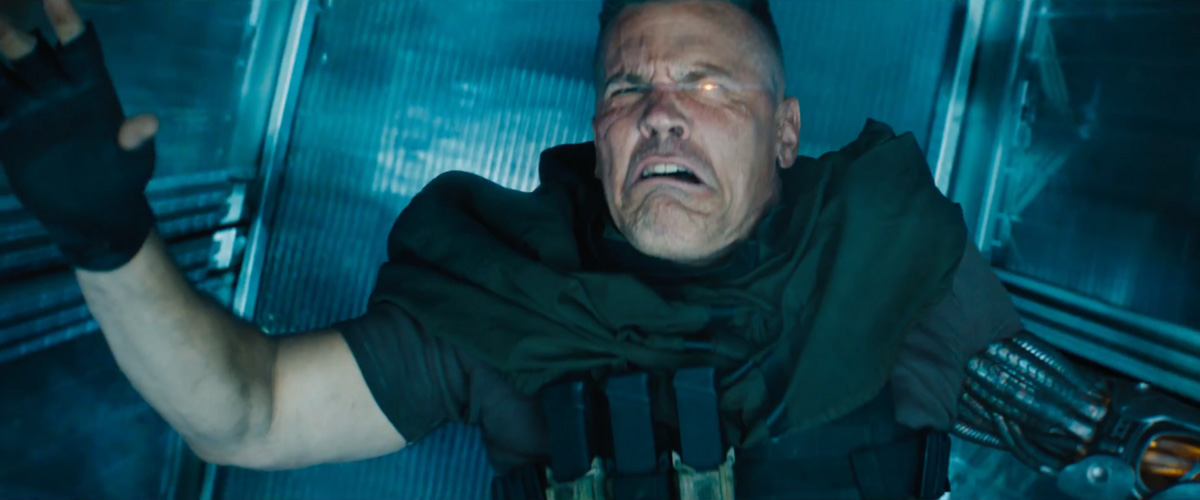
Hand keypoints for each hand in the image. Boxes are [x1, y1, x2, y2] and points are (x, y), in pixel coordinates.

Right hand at [0, 0, 158, 270]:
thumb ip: (135, 141)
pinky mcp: (9, 132)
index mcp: (91, 91)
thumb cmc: (124, 183)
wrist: (94, 215)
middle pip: (31, 55)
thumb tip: (148, 123)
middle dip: (11, 36)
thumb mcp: (133, 164)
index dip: (68, 23)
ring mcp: (30, 110)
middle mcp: (57, 93)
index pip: (79, 49)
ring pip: (2, 75)